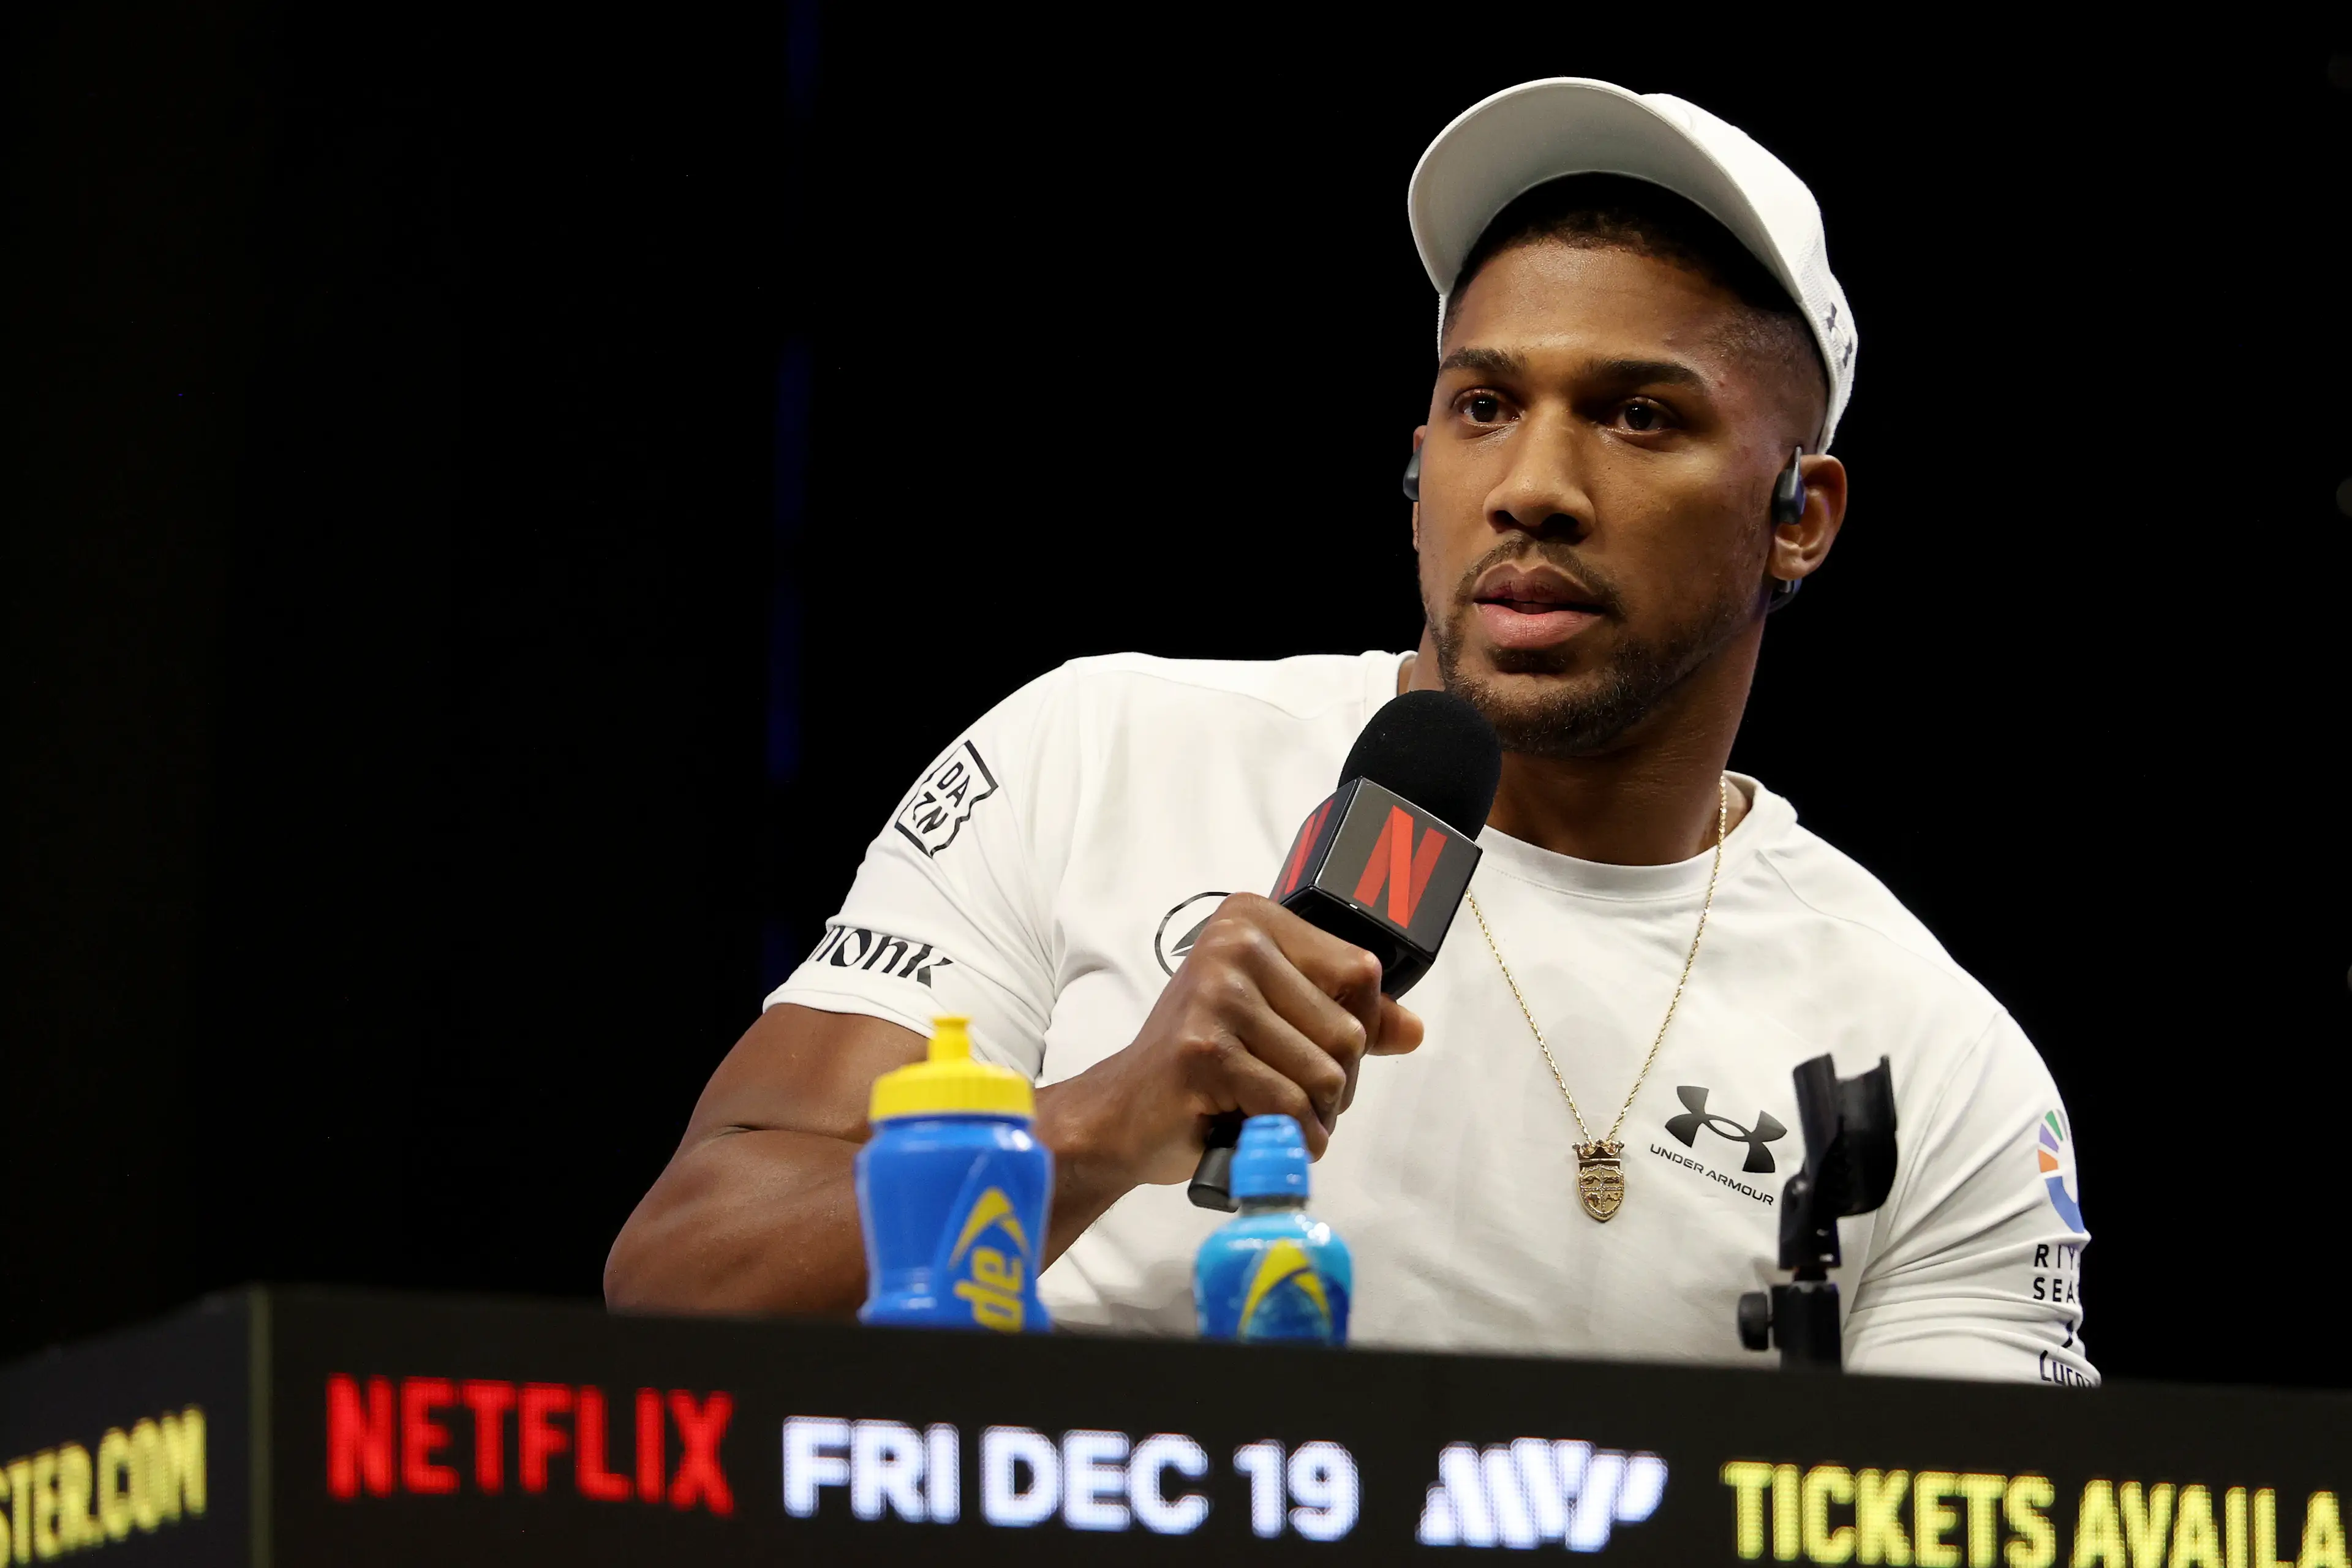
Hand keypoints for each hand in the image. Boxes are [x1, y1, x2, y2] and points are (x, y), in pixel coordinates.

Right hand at [1037, 893, 1424, 1192]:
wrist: (1123, 1112)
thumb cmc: (1202, 1063)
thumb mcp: (1276, 1022)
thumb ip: (1343, 1017)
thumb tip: (1413, 1030)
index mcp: (1254, 921)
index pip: (1361, 974)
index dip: (1357, 1030)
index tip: (1310, 1048)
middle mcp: (1235, 944)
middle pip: (1348, 1030)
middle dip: (1333, 1084)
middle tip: (1283, 1093)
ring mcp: (1216, 996)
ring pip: (1325, 1073)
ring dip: (1311, 1115)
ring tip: (1266, 1112)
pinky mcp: (1204, 1051)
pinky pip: (1290, 1105)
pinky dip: (1289, 1137)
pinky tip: (1257, 1135)